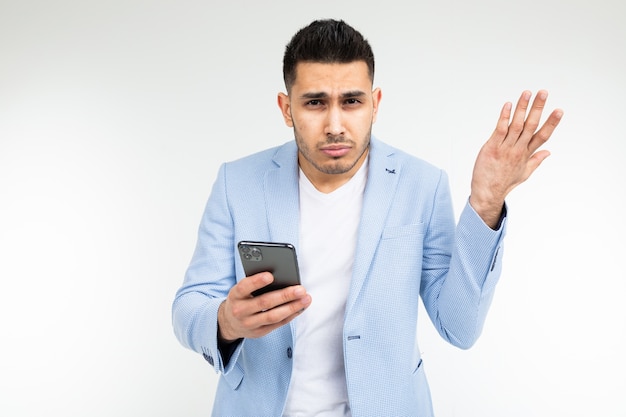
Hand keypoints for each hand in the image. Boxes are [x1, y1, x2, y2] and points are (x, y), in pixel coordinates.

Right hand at [217, 272, 311, 341]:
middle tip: (300, 289)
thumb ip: (254, 283)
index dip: (257, 281)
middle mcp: (240, 311)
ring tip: (306, 299)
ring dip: (292, 307)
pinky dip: (291, 315)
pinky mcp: (259, 332)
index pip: (244, 287)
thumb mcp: (241, 290)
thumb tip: (280, 276)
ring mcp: (249, 324)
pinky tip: (300, 307)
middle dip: (284, 295)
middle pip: (264, 303)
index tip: (271, 275)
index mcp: (235, 295)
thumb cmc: (241, 299)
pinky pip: (278, 324)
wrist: (229, 322)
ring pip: (273, 316)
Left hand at [470, 90, 562, 227]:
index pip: (543, 135)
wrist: (488, 193)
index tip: (559, 110)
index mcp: (527, 154)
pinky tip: (508, 105)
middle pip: (531, 125)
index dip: (552, 123)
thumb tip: (549, 152)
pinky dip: (504, 117)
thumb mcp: (524, 173)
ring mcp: (505, 148)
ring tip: (527, 93)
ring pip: (516, 124)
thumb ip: (536, 160)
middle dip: (538, 108)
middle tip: (544, 92)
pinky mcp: (492, 147)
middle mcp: (518, 149)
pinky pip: (500, 129)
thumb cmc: (504, 183)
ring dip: (522, 108)